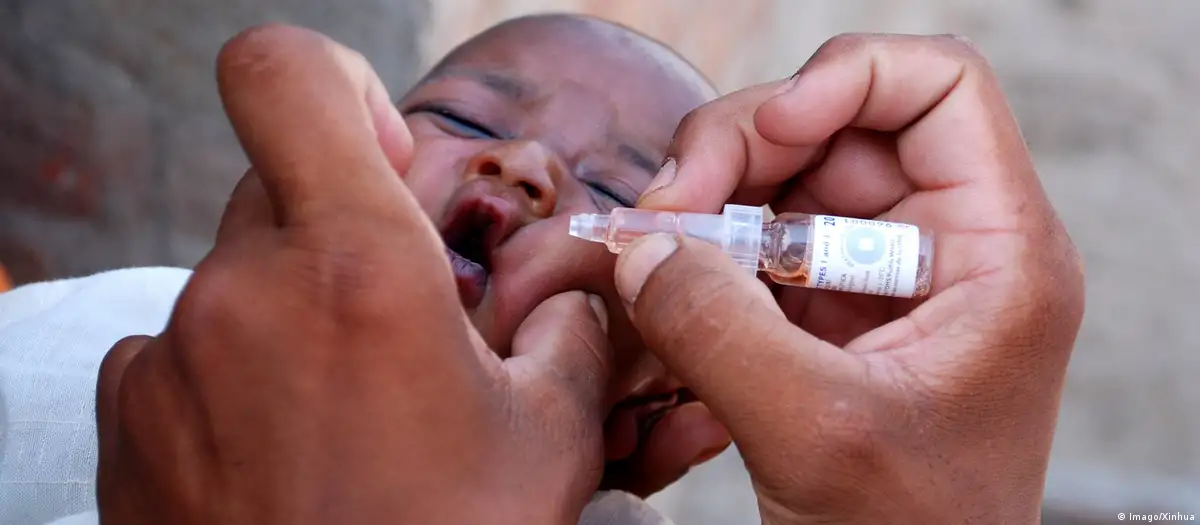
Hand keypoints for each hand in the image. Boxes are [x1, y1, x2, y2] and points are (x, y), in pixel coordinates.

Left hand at [95, 25, 611, 524]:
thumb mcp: (549, 437)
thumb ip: (571, 325)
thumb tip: (576, 282)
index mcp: (353, 267)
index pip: (280, 72)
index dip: (331, 86)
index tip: (377, 156)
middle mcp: (239, 293)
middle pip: (275, 186)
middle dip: (337, 231)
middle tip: (393, 325)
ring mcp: (167, 358)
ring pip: (235, 277)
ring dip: (289, 316)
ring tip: (345, 416)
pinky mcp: (124, 419)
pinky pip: (182, 351)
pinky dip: (232, 377)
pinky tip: (284, 455)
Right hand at [616, 34, 1084, 522]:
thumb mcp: (815, 433)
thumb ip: (717, 329)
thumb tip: (639, 247)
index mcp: (997, 252)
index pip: (937, 87)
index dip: (840, 82)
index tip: (761, 136)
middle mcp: (944, 246)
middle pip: (835, 127)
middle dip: (737, 152)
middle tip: (664, 212)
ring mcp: (881, 279)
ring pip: (785, 182)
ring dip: (709, 206)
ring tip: (655, 255)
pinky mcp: (830, 314)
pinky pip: (758, 246)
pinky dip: (705, 257)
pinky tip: (671, 296)